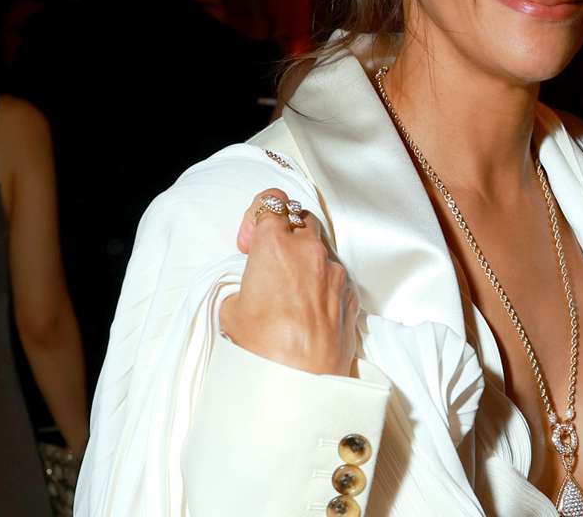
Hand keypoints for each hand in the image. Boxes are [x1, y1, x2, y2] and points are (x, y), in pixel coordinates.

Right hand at [219, 188, 358, 375]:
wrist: (301, 381)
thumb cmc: (261, 347)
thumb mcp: (231, 311)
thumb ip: (244, 286)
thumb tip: (253, 290)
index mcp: (275, 246)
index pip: (271, 201)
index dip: (258, 216)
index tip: (251, 242)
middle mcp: (310, 250)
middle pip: (300, 218)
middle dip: (285, 233)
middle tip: (270, 262)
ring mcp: (335, 271)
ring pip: (321, 248)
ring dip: (306, 260)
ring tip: (290, 292)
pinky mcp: (351, 293)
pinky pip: (336, 276)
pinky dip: (323, 284)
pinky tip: (309, 310)